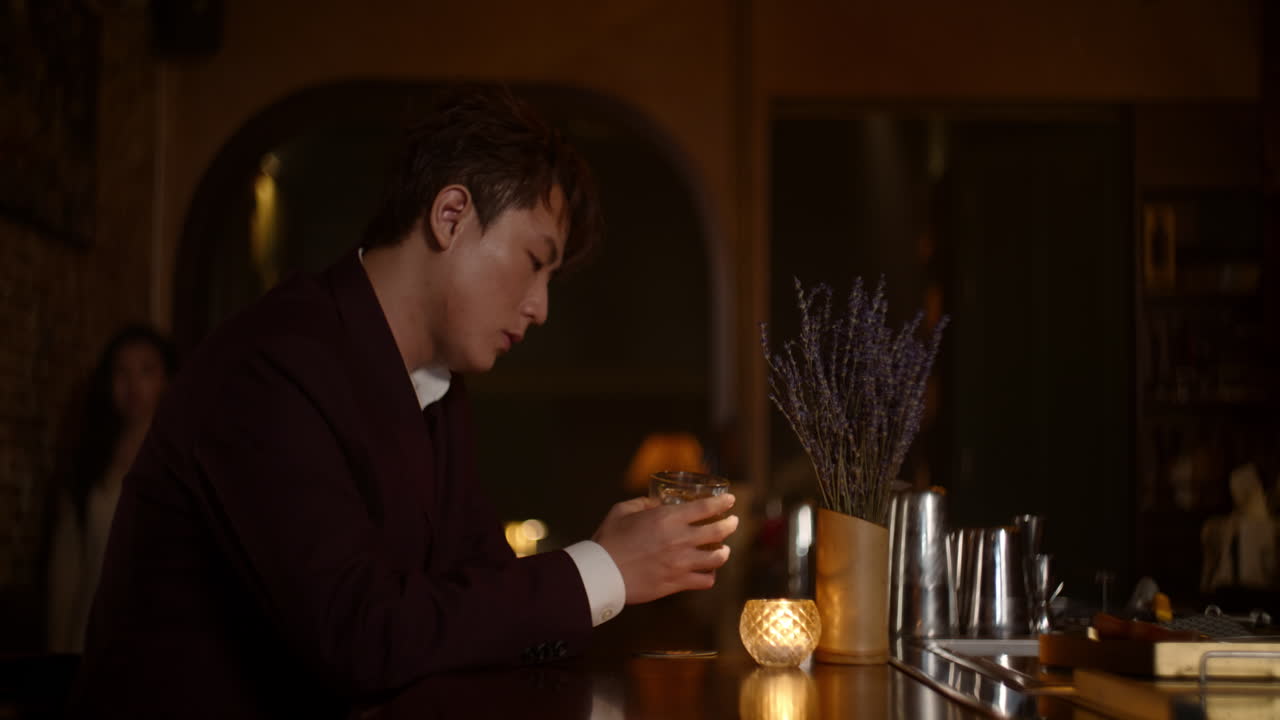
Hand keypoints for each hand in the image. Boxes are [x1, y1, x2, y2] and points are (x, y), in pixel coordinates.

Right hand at [592, 493, 738, 604]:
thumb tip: (656, 503)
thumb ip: (643, 504)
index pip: (706, 508)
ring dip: (723, 552)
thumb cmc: (609, 540)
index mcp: (668, 518)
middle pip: (719, 531)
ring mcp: (681, 563)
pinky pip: (705, 580)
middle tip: (733, 521)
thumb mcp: (623, 511)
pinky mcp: (677, 583)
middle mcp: (680, 540)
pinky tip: (707, 571)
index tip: (731, 500)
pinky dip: (710, 575)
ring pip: (717, 558)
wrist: (603, 573)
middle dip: (730, 524)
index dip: (723, 502)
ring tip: (723, 550)